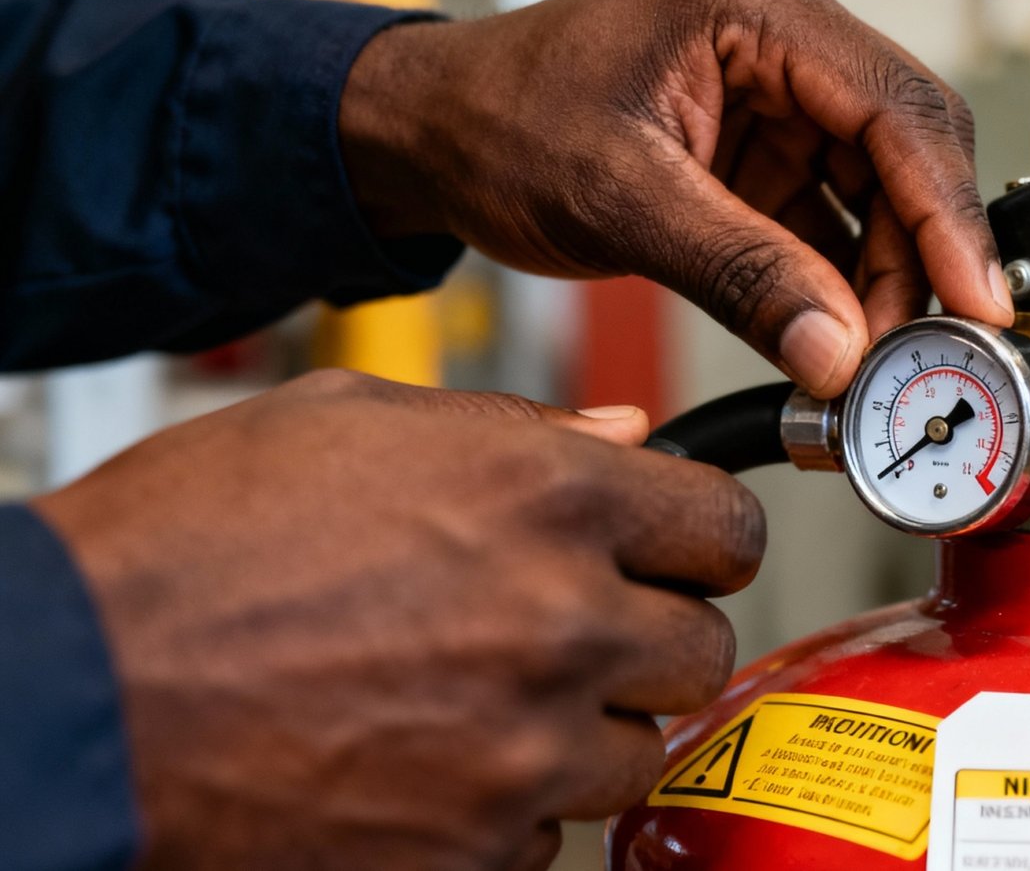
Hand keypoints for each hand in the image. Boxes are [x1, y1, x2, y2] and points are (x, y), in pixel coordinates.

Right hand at [31, 370, 763, 869]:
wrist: (77, 693)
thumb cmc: (191, 546)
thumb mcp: (350, 425)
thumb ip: (517, 429)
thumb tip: (624, 438)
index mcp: (547, 496)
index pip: (729, 527)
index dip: (700, 536)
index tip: (675, 548)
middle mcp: (561, 623)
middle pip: (702, 646)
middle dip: (648, 632)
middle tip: (572, 622)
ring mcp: (526, 751)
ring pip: (640, 747)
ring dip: (586, 722)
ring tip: (485, 690)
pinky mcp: (479, 850)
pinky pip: (554, 830)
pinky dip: (514, 801)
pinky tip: (434, 756)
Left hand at [339, 0, 1013, 398]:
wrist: (435, 133)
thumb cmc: (499, 121)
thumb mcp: (620, 198)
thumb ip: (738, 272)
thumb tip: (836, 351)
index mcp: (754, 6)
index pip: (896, 106)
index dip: (948, 211)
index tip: (977, 299)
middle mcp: (783, 42)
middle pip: (903, 152)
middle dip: (916, 258)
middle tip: (913, 353)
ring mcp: (777, 99)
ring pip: (876, 195)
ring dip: (880, 281)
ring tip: (864, 361)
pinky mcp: (761, 155)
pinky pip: (828, 221)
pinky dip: (836, 285)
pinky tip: (833, 339)